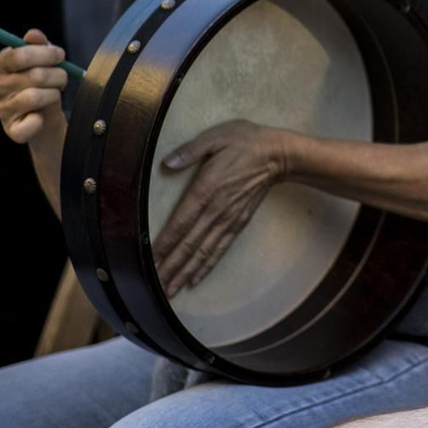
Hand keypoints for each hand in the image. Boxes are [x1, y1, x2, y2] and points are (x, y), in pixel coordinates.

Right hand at [0, 30, 70, 145]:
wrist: (45, 116)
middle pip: (34, 76)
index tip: (60, 55)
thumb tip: (33, 34)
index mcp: (1, 65)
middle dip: (57, 75)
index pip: (17, 55)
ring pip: (35, 97)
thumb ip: (39, 45)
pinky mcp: (12, 130)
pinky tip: (41, 116)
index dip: (44, 54)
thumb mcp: (44, 61)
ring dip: (54, 94)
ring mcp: (2, 109)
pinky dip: (41, 120)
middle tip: (62, 77)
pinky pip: (30, 124)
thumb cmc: (44, 82)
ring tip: (55, 93)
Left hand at [152, 120, 291, 295]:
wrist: (279, 154)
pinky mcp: (238, 223)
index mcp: (207, 189)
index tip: (148, 261)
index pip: (180, 223)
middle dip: (170, 267)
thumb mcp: (216, 137)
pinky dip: (206, 266)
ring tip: (170, 291)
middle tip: (153, 288)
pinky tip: (195, 278)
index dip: (164, 244)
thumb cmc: (245, 142)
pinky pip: (220, 248)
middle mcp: (216, 210)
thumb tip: (168, 163)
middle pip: (189, 245)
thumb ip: (190, 150)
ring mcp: (229, 219)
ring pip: (204, 252)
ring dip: (185, 272)